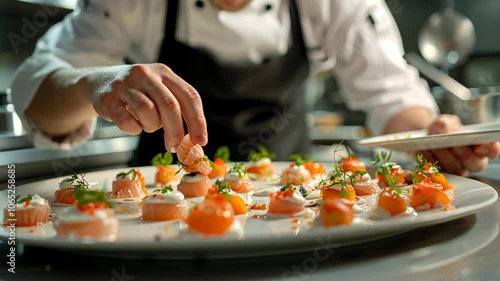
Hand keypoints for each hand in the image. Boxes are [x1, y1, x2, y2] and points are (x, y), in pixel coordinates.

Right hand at [90, 64, 206, 151]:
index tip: (201, 141)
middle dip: (176, 131)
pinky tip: (133, 125)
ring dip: (152, 126)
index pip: (189, 96)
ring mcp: (125, 84)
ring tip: (148, 125)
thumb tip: (194, 141)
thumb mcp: (159, 91)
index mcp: (164, 72)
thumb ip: (177, 108)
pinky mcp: (107, 98)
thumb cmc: (138, 93)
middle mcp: (145, 74)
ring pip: (148, 112)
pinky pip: (127, 121)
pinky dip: (134, 129)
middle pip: (170, 106)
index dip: (198, 120)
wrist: (98, 83)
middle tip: (176, 147)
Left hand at [415, 115, 499, 175]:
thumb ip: (446, 123)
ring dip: (443, 156)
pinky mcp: (439, 176)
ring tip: (433, 145)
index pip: (492, 151)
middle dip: (464, 154)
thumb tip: (442, 128)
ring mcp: (455, 171)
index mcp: (479, 148)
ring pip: (454, 169)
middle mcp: (471, 163)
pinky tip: (421, 150)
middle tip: (453, 144)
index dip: (491, 149)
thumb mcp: (445, 123)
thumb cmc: (442, 132)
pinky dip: (427, 159)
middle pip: (475, 164)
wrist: (425, 140)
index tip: (481, 147)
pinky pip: (435, 172)